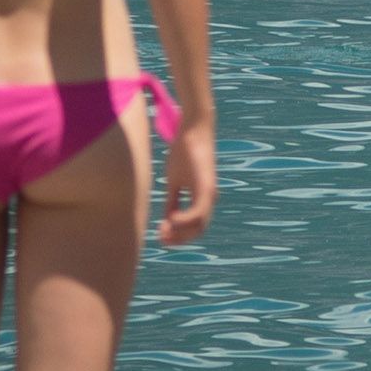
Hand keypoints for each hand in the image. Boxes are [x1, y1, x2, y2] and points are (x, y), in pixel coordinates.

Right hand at [159, 122, 216, 245]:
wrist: (193, 131)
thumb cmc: (183, 153)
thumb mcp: (174, 181)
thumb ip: (173, 200)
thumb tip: (167, 218)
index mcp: (202, 198)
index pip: (194, 226)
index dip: (179, 235)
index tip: (161, 235)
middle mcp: (209, 198)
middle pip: (198, 230)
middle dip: (179, 238)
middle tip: (161, 239)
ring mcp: (209, 193)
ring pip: (200, 224)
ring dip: (181, 232)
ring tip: (164, 230)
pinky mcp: (206, 186)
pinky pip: (198, 211)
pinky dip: (185, 220)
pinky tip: (170, 220)